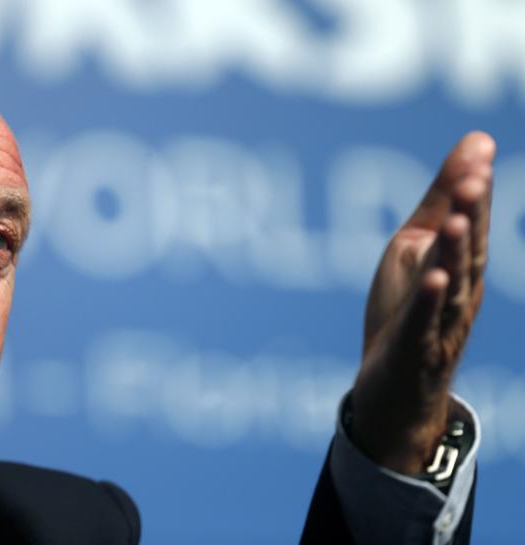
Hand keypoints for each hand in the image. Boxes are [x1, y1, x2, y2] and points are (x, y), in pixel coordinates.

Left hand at [350, 132, 495, 474]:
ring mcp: (438, 322)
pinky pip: (423, 323)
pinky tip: (434, 279)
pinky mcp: (413, 348)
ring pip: (451, 284)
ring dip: (455, 253)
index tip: (479, 151)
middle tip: (475, 177)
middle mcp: (457, 291)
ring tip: (456, 220)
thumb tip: (478, 140)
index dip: (473, 189)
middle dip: (471, 214)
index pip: (469, 223)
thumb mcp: (419, 246)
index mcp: (458, 264)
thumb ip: (444, 199)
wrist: (396, 388)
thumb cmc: (407, 310)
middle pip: (467, 249)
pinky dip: (429, 302)